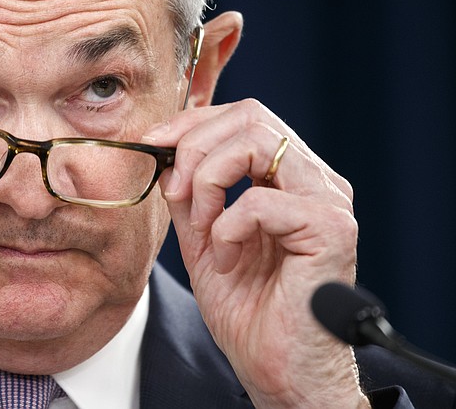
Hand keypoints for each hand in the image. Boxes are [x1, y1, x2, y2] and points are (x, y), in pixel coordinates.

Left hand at [144, 99, 369, 407]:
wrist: (276, 366)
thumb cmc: (247, 307)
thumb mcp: (203, 236)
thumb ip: (190, 193)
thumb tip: (165, 152)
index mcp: (291, 176)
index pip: (245, 116)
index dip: (193, 122)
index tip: (152, 142)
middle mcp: (316, 180)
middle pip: (251, 116)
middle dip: (195, 145)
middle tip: (173, 190)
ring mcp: (328, 201)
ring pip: (257, 142)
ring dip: (209, 181)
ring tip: (202, 226)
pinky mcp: (331, 230)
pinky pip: (260, 201)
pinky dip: (227, 227)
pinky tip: (226, 259)